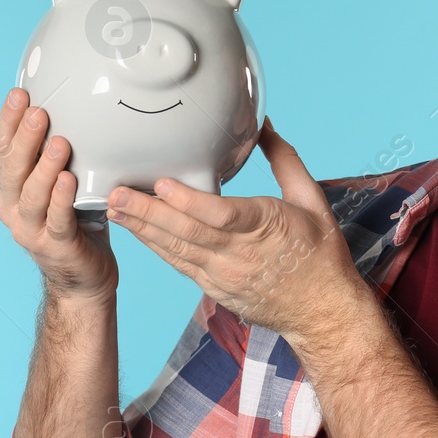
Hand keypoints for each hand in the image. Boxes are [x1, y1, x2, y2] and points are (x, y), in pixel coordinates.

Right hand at [0, 87, 118, 304]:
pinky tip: (69, 181)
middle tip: (37, 112)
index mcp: (10, 187)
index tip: (19, 94)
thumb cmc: (75, 221)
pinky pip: (56, 219)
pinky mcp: (54, 246)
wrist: (82, 277)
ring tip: (58, 143)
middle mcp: (12, 207)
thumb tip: (70, 108)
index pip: (2, 150)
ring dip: (44, 167)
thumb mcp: (62, 182)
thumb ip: (57, 154)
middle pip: (11, 169)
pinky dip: (62, 199)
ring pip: (32, 194)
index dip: (8, 122)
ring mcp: (30, 229)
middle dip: (23, 138)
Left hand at [106, 117, 368, 339]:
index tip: (162, 183)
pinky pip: (180, 265)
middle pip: (187, 233)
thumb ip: (285, 160)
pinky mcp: (215, 288)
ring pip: (177, 251)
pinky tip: (138, 232)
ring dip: (144, 230)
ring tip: (115, 210)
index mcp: (267, 228)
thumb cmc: (321, 255)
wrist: (322, 312)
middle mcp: (240, 255)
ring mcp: (224, 276)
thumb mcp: (313, 201)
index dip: (188, 201)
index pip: (221, 216)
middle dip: (148, 213)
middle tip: (117, 195)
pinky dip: (157, 248)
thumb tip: (263, 125)